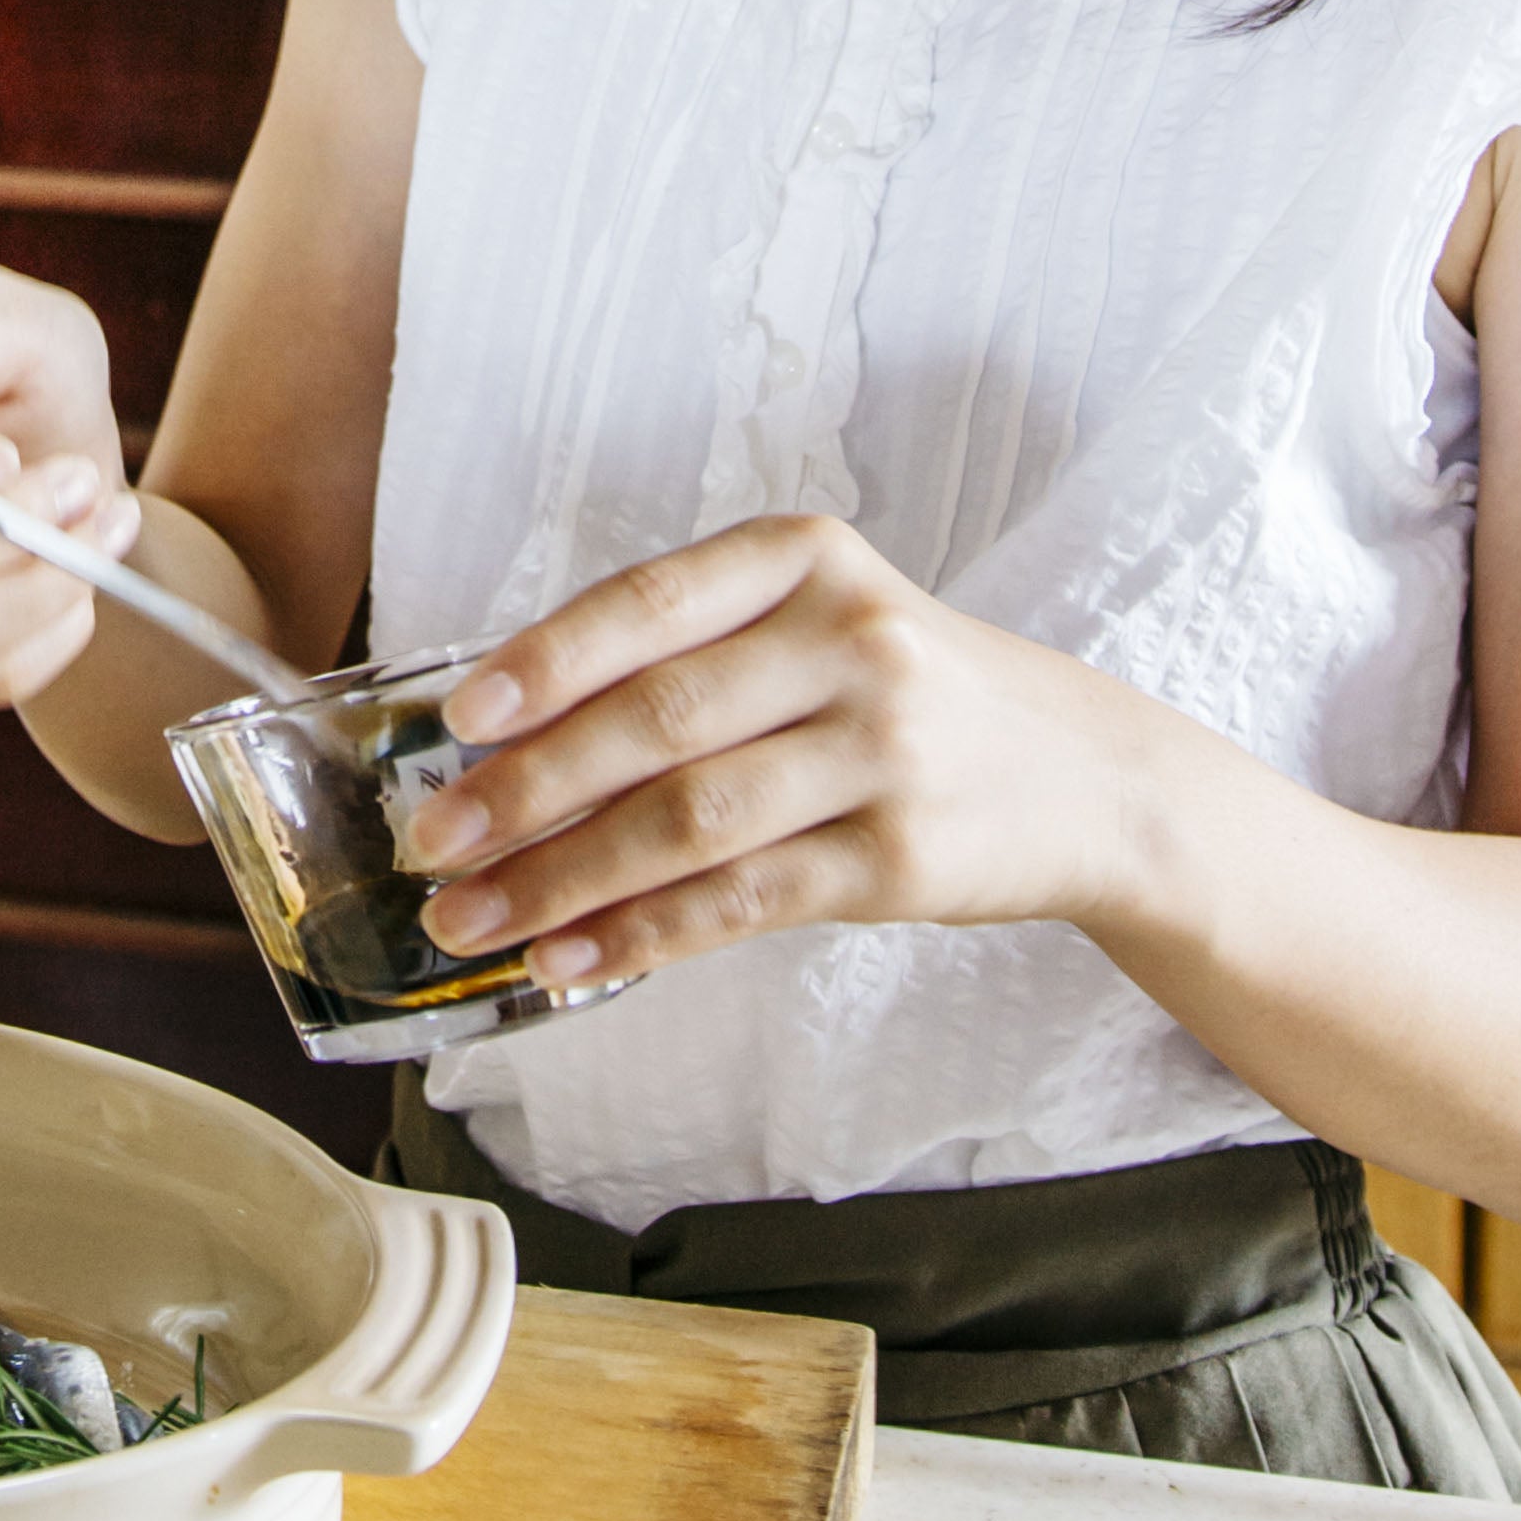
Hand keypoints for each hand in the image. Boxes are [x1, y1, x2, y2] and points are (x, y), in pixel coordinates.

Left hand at [396, 516, 1143, 991]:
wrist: (1087, 776)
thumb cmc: (907, 692)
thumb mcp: (819, 624)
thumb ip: (690, 654)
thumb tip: (506, 735)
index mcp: (805, 559)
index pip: (648, 604)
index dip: (544, 662)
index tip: (457, 721)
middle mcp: (849, 642)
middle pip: (656, 720)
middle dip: (526, 789)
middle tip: (434, 841)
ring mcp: (880, 753)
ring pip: (686, 822)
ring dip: (561, 879)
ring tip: (471, 919)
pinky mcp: (898, 860)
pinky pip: (740, 902)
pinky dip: (640, 936)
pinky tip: (568, 961)